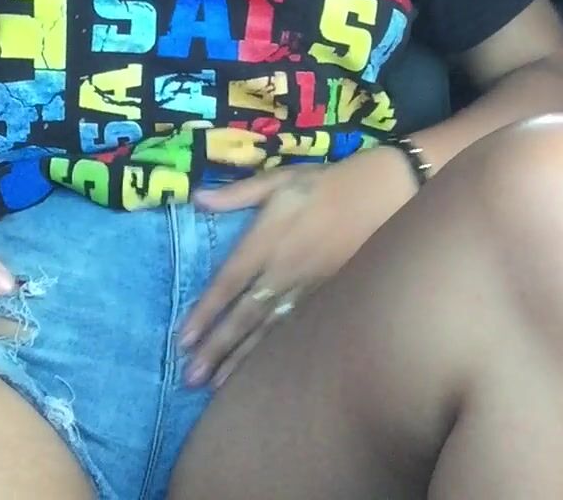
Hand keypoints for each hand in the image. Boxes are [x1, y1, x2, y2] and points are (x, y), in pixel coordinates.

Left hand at [180, 147, 414, 387]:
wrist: (382, 195)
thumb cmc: (325, 184)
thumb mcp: (279, 179)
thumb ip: (237, 194)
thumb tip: (197, 198)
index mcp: (268, 240)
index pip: (229, 282)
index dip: (206, 312)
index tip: (183, 338)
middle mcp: (283, 270)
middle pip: (244, 316)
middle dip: (217, 347)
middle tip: (191, 377)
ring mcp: (306, 288)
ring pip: (268, 330)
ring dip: (241, 358)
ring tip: (215, 385)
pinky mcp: (326, 297)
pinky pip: (293, 330)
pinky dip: (273, 352)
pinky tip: (260, 371)